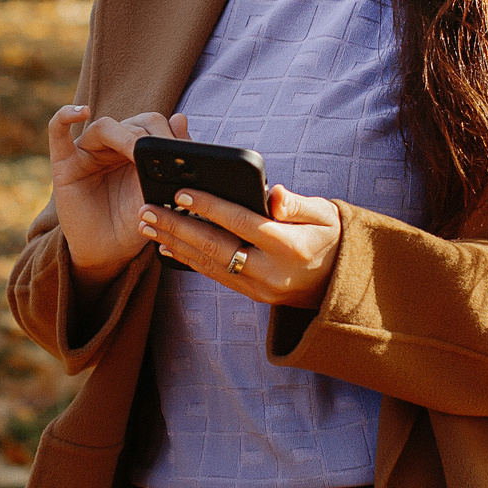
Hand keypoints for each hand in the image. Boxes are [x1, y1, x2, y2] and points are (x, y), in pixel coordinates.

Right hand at [47, 104, 188, 287]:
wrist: (108, 253)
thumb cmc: (133, 223)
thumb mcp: (158, 193)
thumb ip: (169, 160)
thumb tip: (181, 117)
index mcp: (136, 150)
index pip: (152, 125)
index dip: (166, 132)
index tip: (180, 150)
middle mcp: (112, 147)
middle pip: (131, 123)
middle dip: (149, 135)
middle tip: (162, 151)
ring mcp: (86, 153)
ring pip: (104, 127)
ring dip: (124, 136)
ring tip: (137, 151)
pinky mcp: (64, 164)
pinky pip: (57, 132)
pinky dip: (65, 116)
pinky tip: (82, 111)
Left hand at [139, 182, 341, 311]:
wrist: (340, 280)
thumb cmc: (330, 235)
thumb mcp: (325, 213)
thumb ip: (296, 204)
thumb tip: (273, 193)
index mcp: (290, 246)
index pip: (242, 223)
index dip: (210, 206)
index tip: (181, 192)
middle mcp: (271, 271)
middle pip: (216, 246)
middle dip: (178, 227)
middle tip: (147, 210)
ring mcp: (259, 287)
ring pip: (209, 264)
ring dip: (175, 243)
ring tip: (147, 225)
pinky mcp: (252, 295)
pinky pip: (215, 275)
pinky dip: (188, 260)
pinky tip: (166, 246)